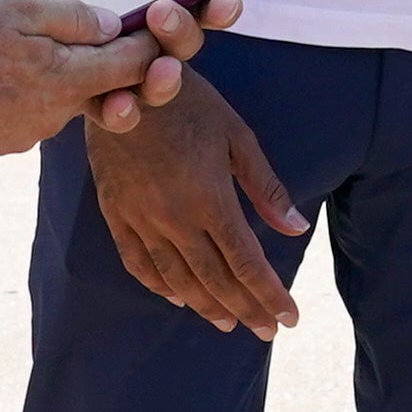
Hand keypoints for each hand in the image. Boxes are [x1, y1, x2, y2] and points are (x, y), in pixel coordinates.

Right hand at [0, 0, 164, 161]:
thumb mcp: (14, 9)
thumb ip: (70, 15)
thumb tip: (113, 22)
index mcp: (67, 79)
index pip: (133, 66)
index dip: (150, 43)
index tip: (157, 22)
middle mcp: (57, 115)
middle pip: (101, 85)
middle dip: (106, 60)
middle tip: (95, 30)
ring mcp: (30, 134)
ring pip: (63, 99)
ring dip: (60, 75)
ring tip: (28, 47)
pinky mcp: (5, 142)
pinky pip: (32, 113)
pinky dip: (28, 93)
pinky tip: (0, 75)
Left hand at [3, 0, 215, 125]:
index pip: (210, 3)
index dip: (225, 5)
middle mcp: (154, 34)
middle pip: (187, 44)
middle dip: (184, 35)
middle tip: (163, 16)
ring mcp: (126, 64)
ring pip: (159, 83)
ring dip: (164, 82)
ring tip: (155, 73)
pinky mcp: (94, 87)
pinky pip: (117, 109)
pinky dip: (121, 111)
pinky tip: (115, 105)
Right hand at [84, 76, 304, 335]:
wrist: (123, 80)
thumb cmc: (189, 101)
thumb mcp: (237, 136)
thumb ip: (265, 189)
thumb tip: (295, 229)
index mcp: (211, 198)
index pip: (247, 263)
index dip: (270, 295)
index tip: (289, 318)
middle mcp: (175, 217)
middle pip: (216, 279)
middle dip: (246, 309)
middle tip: (265, 330)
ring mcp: (141, 218)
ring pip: (177, 278)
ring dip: (206, 305)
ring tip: (226, 323)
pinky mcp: (115, 212)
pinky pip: (137, 261)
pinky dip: (159, 286)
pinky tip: (177, 297)